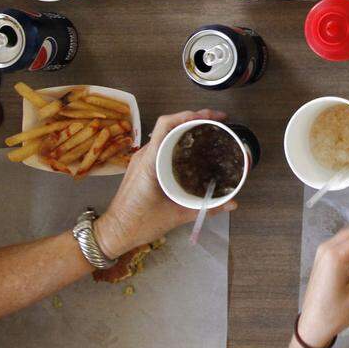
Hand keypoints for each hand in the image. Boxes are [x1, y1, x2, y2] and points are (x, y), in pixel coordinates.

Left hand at [94, 110, 235, 258]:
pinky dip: (178, 140)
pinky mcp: (142, 165)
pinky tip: (193, 149)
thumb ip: (205, 208)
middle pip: (169, 124)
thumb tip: (233, 203)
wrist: (115, 232)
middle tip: (218, 123)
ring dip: (186, 128)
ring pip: (165, 133)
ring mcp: (142, 159)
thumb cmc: (140, 224)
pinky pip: (161, 144)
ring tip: (209, 132)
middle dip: (194, 118)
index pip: (167, 125)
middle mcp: (145, 155)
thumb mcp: (176, 216)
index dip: (190, 115)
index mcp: (150, 161)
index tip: (213, 117)